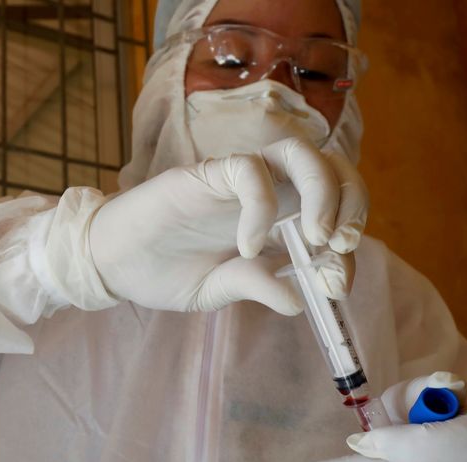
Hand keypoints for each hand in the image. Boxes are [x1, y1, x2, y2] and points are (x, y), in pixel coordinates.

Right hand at [85, 137, 367, 312]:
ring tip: (315, 238)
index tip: (336, 286)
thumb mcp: (219, 289)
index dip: (347, 247)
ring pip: (300, 153)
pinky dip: (262, 206)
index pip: (334, 215)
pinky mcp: (207, 172)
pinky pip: (249, 171)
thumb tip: (300, 304)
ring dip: (323, 192)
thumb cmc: (165, 271)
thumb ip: (258, 287)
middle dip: (351, 202)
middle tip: (339, 247)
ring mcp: (238, 180)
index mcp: (278, 220)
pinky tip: (248, 246)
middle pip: (331, 168)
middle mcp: (267, 192)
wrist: (114, 263)